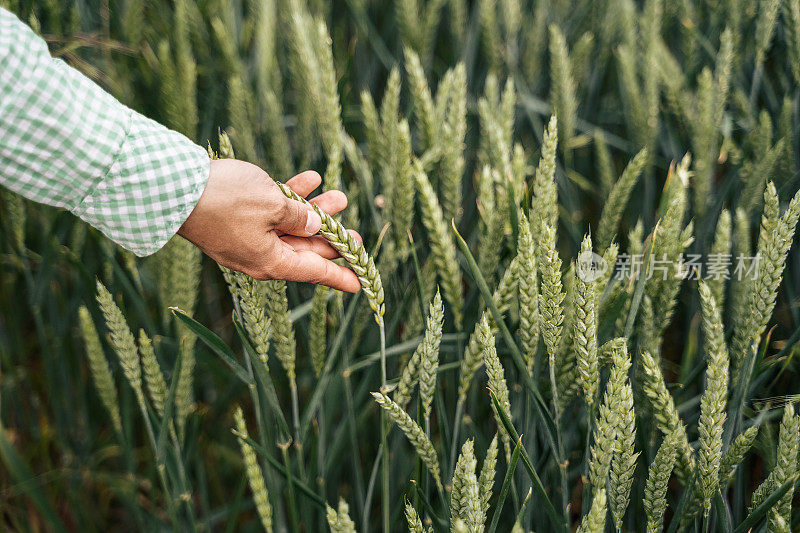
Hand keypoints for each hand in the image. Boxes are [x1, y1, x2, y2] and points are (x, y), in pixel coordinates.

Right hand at [178, 158, 360, 291]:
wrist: (173, 188)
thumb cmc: (225, 201)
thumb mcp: (272, 206)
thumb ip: (299, 217)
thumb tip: (313, 225)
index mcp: (271, 261)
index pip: (314, 271)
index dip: (340, 275)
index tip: (361, 286)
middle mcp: (261, 254)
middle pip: (305, 249)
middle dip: (332, 239)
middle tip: (357, 235)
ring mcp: (249, 236)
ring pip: (292, 226)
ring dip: (316, 211)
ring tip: (340, 197)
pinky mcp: (238, 218)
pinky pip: (273, 211)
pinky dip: (292, 196)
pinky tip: (312, 178)